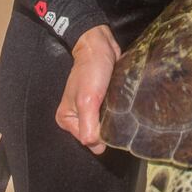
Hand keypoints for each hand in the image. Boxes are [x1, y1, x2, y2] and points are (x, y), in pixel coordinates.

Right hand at [55, 24, 120, 153]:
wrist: (100, 44)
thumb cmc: (91, 69)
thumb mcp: (87, 100)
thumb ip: (88, 126)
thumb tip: (96, 147)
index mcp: (67, 119)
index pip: (87, 139)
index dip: (100, 134)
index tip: (111, 121)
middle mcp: (77, 116)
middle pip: (97, 132)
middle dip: (108, 126)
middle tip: (118, 113)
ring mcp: (91, 108)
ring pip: (106, 123)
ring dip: (116, 118)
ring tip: (122, 107)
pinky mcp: (103, 99)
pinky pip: (112, 112)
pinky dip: (119, 110)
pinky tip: (124, 104)